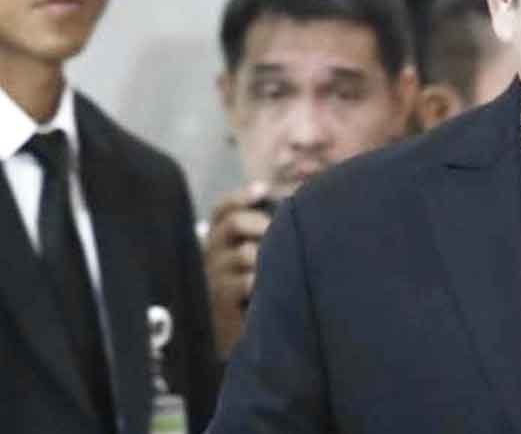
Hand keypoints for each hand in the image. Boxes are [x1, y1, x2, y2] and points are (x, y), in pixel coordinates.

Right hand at [204, 182, 272, 358]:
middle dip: (262, 223)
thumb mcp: (259, 262)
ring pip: (245, 253)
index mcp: (218, 242)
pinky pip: (247, 282)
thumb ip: (268, 235)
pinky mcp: (221, 305)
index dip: (239, 197)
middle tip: (282, 233)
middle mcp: (210, 257)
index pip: (221, 210)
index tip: (262, 189)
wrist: (240, 346)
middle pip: (232, 223)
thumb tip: (295, 204)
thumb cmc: (256, 297)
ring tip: (281, 268)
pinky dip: (264, 282)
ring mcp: (213, 281)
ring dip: (267, 257)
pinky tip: (270, 289)